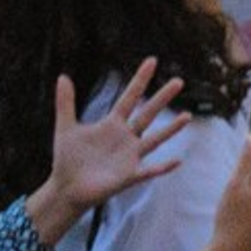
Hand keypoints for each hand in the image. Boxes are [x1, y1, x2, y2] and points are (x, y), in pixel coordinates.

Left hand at [47, 61, 184, 221]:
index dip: (140, 80)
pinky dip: (163, 167)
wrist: (66, 189)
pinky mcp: (128, 175)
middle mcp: (125, 138)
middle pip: (147, 114)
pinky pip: (149, 170)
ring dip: (171, 129)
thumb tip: (62, 76)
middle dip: (162, 98)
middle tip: (179, 81)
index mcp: (112, 124)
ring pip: (154, 140)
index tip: (152, 60)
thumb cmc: (67, 159)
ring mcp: (130, 156)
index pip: (129, 97)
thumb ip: (65, 103)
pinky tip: (178, 160)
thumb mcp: (66, 128)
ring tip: (187, 116)